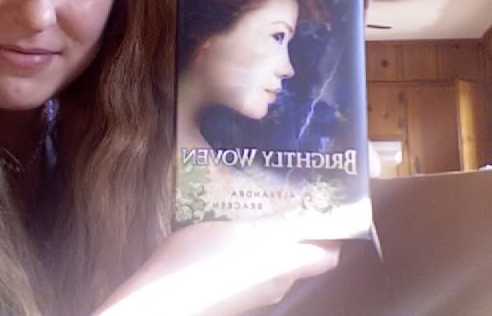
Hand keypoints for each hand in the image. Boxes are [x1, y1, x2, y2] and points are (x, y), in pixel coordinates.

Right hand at [93, 217, 339, 315]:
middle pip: (302, 255)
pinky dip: (254, 248)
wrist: (162, 301)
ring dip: (273, 235)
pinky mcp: (238, 295)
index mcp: (284, 267)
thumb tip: (310, 213)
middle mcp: (277, 283)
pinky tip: (231, 230)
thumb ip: (275, 222)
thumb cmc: (199, 262)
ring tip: (256, 205)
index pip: (327, 255)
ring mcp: (257, 293)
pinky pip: (256, 268)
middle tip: (286, 194)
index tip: (325, 205)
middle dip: (299, 225)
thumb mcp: (237, 231)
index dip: (332, 232)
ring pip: (277, 260)